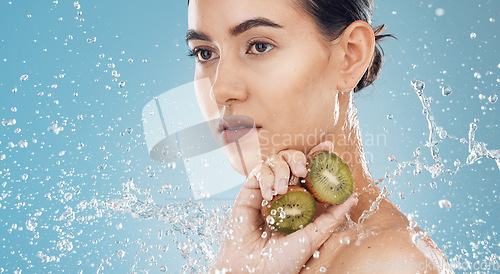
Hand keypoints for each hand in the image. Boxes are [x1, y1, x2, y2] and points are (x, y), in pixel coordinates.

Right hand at [212, 141, 357, 272]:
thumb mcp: (313, 238)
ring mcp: (266, 191)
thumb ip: (332, 218)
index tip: (328, 146)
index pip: (310, 172)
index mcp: (301, 202)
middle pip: (293, 160)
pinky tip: (269, 194)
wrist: (254, 270)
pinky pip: (259, 172)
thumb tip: (352, 197)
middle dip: (300, 158)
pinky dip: (266, 177)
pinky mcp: (249, 192)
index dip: (318, 156)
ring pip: (275, 161)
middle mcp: (284, 194)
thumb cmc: (282, 261)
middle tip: (303, 171)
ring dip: (282, 169)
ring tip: (282, 190)